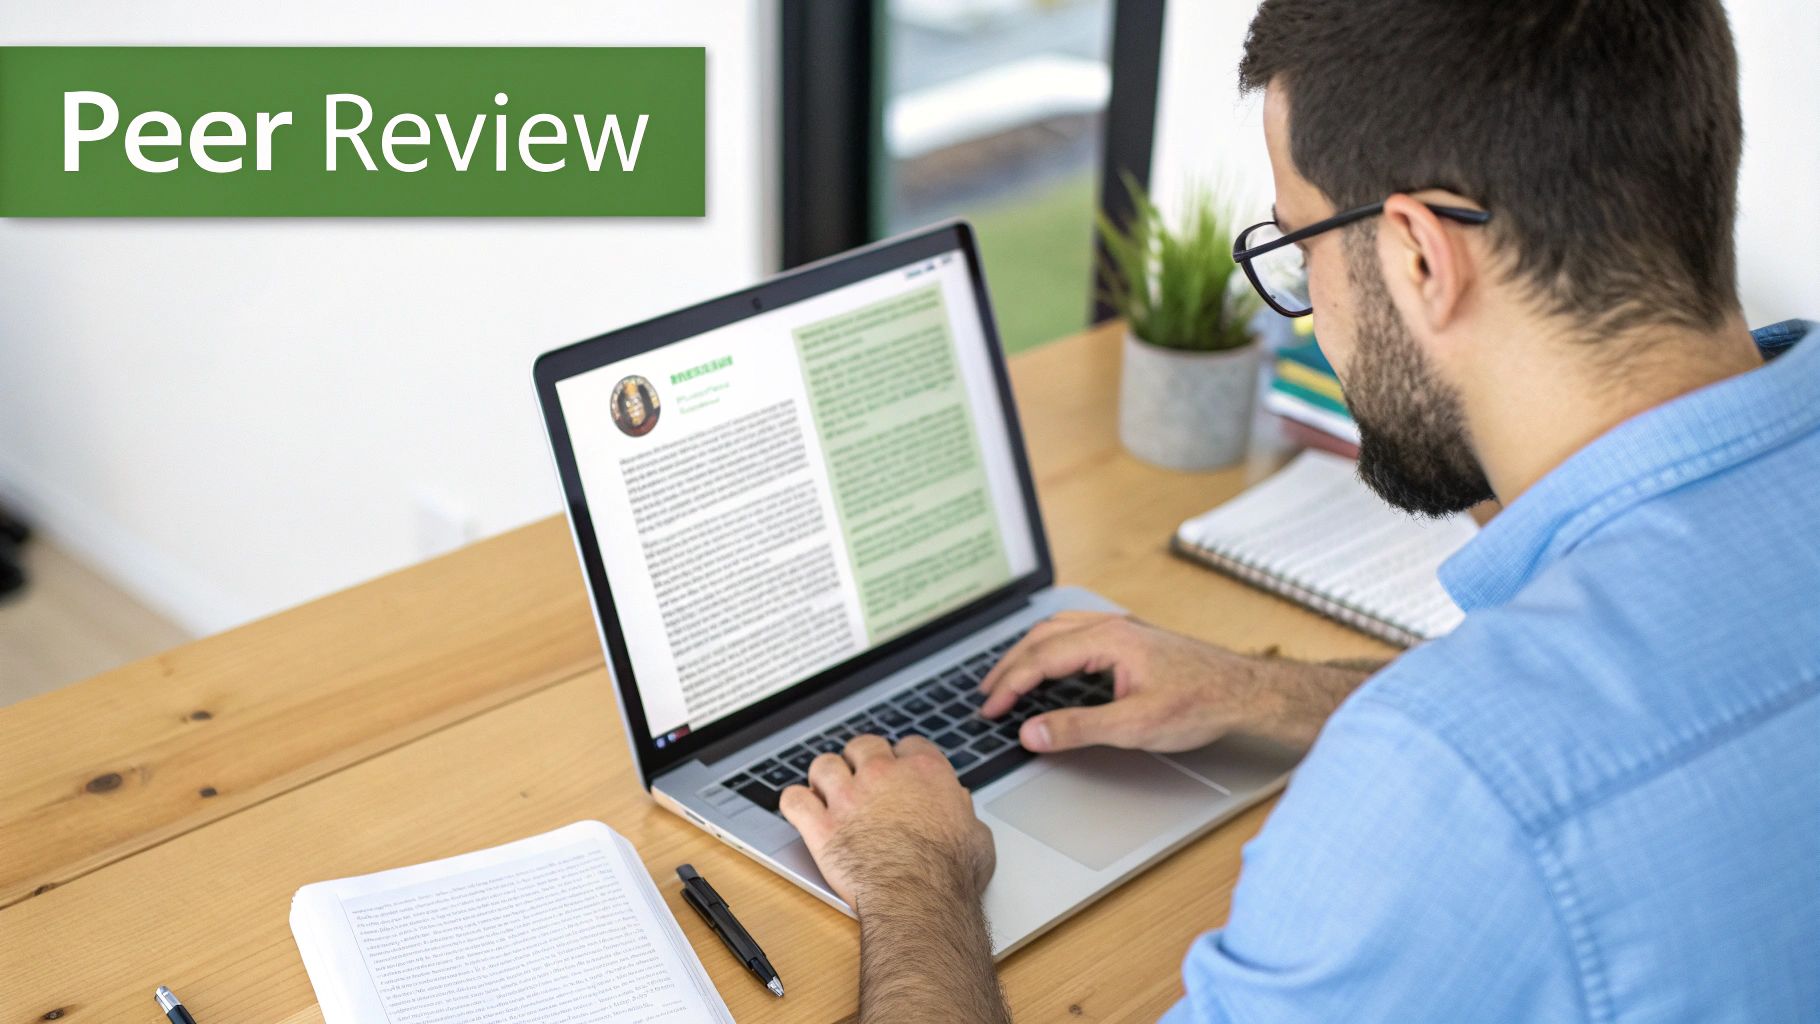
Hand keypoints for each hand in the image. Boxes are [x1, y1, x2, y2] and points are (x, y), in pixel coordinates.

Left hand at [778, 734, 994, 909]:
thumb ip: (962, 812)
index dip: (901, 757)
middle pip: (862, 745)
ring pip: (823, 765)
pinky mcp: (821, 826)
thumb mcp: (976, 835)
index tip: (898, 769)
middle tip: (861, 780)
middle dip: (860, 760)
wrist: (920, 899)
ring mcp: (849, 798)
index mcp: (924, 772)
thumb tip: (960, 806)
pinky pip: (794, 800)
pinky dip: (795, 804)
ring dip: (824, 778)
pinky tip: (802, 812)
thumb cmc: (950, 873)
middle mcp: (883, 775)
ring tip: (827, 793)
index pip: (907, 745)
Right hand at [980, 612, 1369, 752]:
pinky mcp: (1132, 639)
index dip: (1009, 685)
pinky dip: (1050, 647)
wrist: (1246, 692)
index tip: (989, 709)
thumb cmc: (1200, 703)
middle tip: (986, 694)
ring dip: (1028, 652)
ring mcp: (1122, 629)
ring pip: (1058, 629)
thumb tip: (1032, 732)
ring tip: (1009, 676)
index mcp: (1108, 640)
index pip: (1041, 658)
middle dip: (1009, 665)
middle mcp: (1112, 626)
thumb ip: (1078, 729)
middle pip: (1043, 637)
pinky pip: (1077, 632)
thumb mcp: (1134, 726)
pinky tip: (1051, 663)